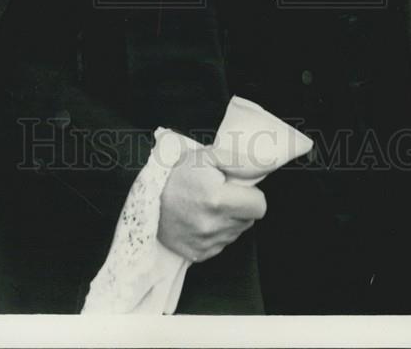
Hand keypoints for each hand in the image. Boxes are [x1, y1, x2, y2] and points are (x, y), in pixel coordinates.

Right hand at [157, 145, 266, 262]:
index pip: (259, 206)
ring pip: (235, 233)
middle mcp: (213, 226)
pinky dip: (216, 233)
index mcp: (218, 200)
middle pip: (248, 220)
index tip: (240, 190)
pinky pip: (220, 245)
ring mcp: (206, 243)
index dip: (252, 195)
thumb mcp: (205, 156)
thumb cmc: (174, 176)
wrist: (144, 201)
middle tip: (222, 195)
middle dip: (240, 207)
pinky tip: (201, 219)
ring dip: (229, 220)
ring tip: (209, 206)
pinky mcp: (198, 255)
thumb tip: (265, 165)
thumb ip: (237, 159)